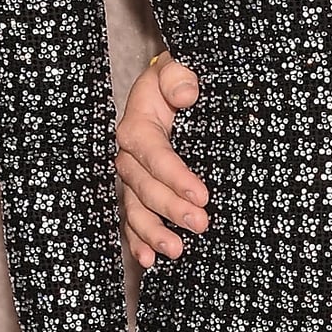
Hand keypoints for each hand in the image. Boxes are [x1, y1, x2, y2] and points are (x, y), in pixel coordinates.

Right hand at [117, 52, 207, 268]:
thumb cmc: (178, 81)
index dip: (176, 176)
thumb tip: (187, 92)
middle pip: (144, 187)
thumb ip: (179, 77)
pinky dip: (138, 242)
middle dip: (170, 209)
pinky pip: (131, 221)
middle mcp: (129, 156)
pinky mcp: (137, 193)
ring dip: (152, 233)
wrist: (170, 91)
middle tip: (200, 224)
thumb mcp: (178, 70)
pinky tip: (149, 261)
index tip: (202, 195)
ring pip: (135, 209)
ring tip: (175, 251)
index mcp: (138, 125)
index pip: (154, 154)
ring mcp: (131, 178)